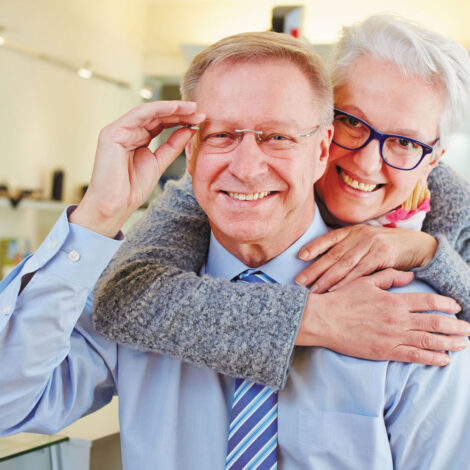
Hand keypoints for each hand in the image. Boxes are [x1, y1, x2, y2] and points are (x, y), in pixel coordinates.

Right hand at [70, 101, 204, 236]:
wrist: (114, 205)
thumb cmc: (132, 190)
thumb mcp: (159, 163)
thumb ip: (173, 146)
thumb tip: (190, 129)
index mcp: (137, 138)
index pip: (160, 123)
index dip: (180, 119)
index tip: (200, 119)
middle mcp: (127, 131)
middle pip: (156, 116)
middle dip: (179, 112)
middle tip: (199, 111)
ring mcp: (118, 131)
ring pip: (148, 112)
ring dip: (171, 108)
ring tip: (190, 108)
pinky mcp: (112, 133)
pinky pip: (137, 114)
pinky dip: (157, 109)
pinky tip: (174, 108)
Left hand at [296, 224, 437, 292]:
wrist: (416, 246)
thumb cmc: (385, 247)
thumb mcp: (365, 242)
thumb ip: (347, 248)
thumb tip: (322, 262)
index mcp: (352, 231)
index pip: (329, 238)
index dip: (314, 247)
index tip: (300, 257)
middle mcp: (359, 236)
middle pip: (333, 254)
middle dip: (314, 269)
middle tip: (299, 282)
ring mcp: (371, 244)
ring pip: (344, 264)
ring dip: (327, 278)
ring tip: (313, 290)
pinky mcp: (383, 255)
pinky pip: (361, 271)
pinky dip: (347, 281)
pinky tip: (336, 289)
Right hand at [296, 269, 468, 365]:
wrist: (323, 319)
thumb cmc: (342, 299)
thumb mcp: (365, 281)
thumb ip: (389, 277)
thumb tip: (409, 276)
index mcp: (394, 300)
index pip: (429, 302)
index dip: (446, 304)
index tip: (456, 307)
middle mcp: (398, 319)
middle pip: (435, 323)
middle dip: (456, 327)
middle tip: (468, 329)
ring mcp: (392, 337)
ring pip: (429, 342)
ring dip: (450, 344)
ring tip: (463, 344)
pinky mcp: (384, 352)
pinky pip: (414, 357)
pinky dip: (432, 358)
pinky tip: (444, 360)